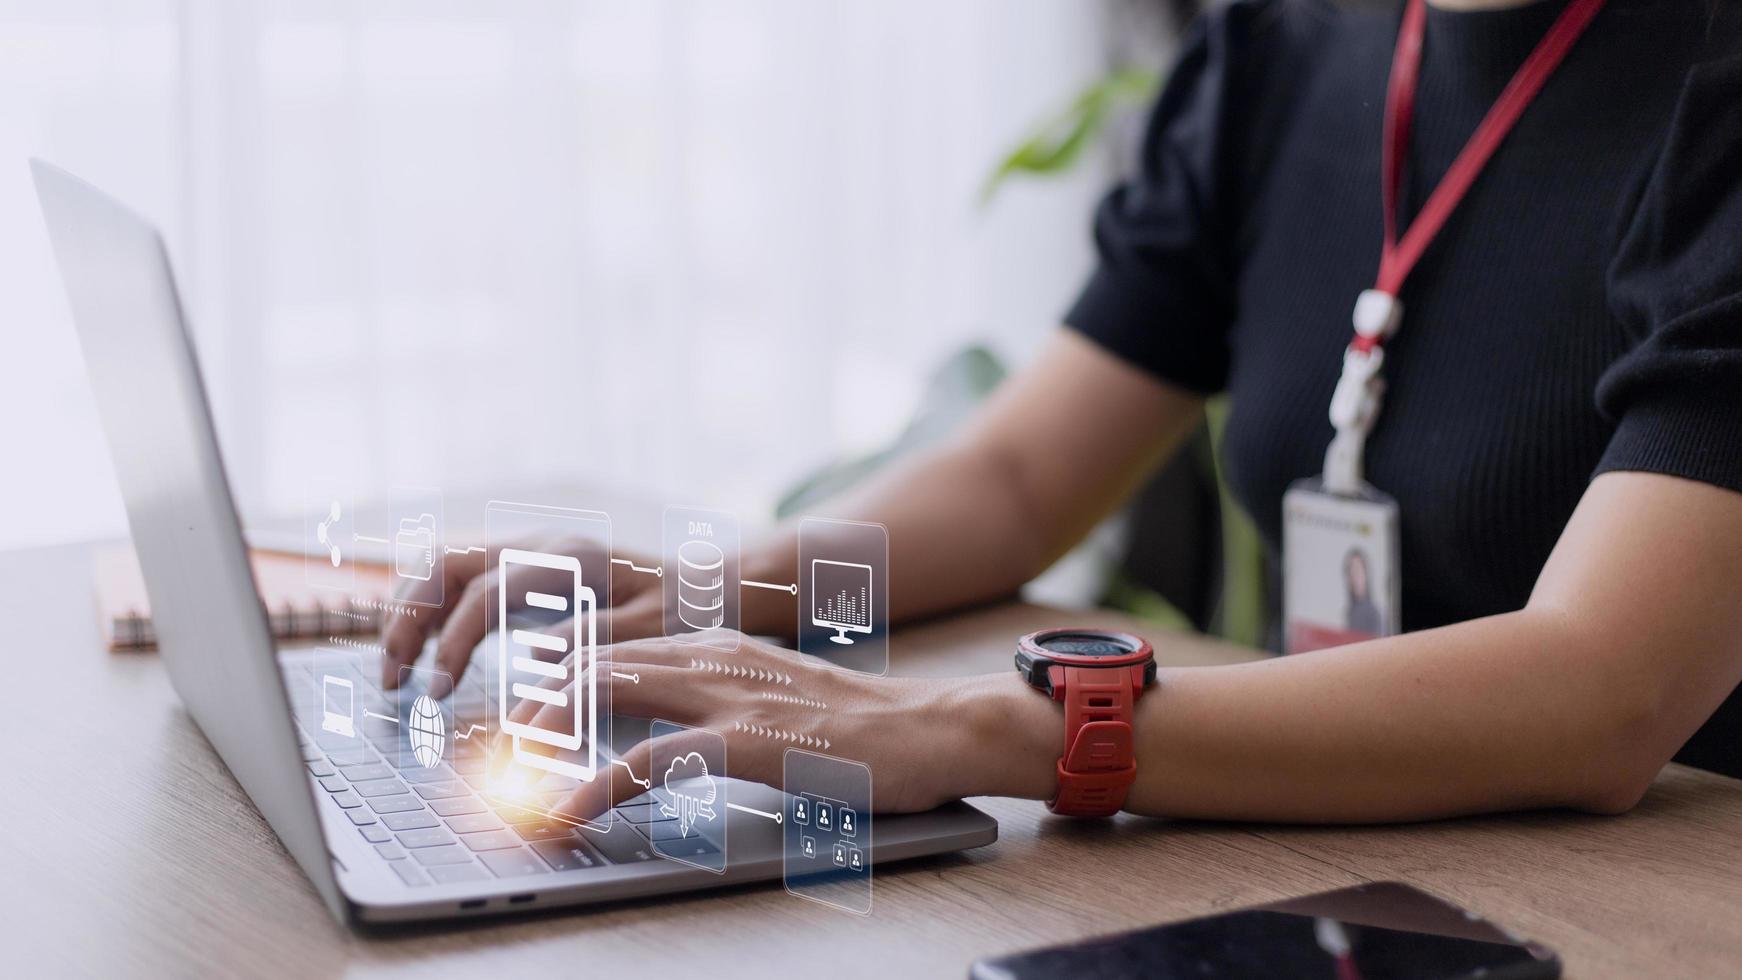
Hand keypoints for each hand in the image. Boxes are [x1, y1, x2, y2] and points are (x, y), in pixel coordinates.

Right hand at [379, 537, 662, 691]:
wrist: (701, 583)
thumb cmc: (681, 610)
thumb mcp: (651, 630)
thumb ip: (596, 638)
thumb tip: (534, 655)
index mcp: (569, 559)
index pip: (485, 592)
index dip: (453, 641)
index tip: (437, 692)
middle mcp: (539, 544)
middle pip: (445, 563)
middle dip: (406, 617)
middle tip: (390, 678)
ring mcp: (527, 551)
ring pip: (442, 564)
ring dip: (408, 610)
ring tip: (395, 668)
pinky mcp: (523, 568)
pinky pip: (459, 579)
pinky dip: (430, 609)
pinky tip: (423, 651)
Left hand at [493, 633, 1063, 820]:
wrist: (938, 728)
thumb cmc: (867, 729)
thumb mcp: (779, 702)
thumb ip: (721, 708)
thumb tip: (666, 739)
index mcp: (721, 646)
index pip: (616, 646)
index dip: (557, 676)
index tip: (518, 713)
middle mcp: (715, 656)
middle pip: (595, 659)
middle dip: (532, 699)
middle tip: (490, 743)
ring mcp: (730, 693)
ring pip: (608, 692)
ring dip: (546, 732)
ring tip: (504, 773)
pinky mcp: (748, 738)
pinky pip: (650, 758)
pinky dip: (597, 784)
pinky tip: (567, 812)